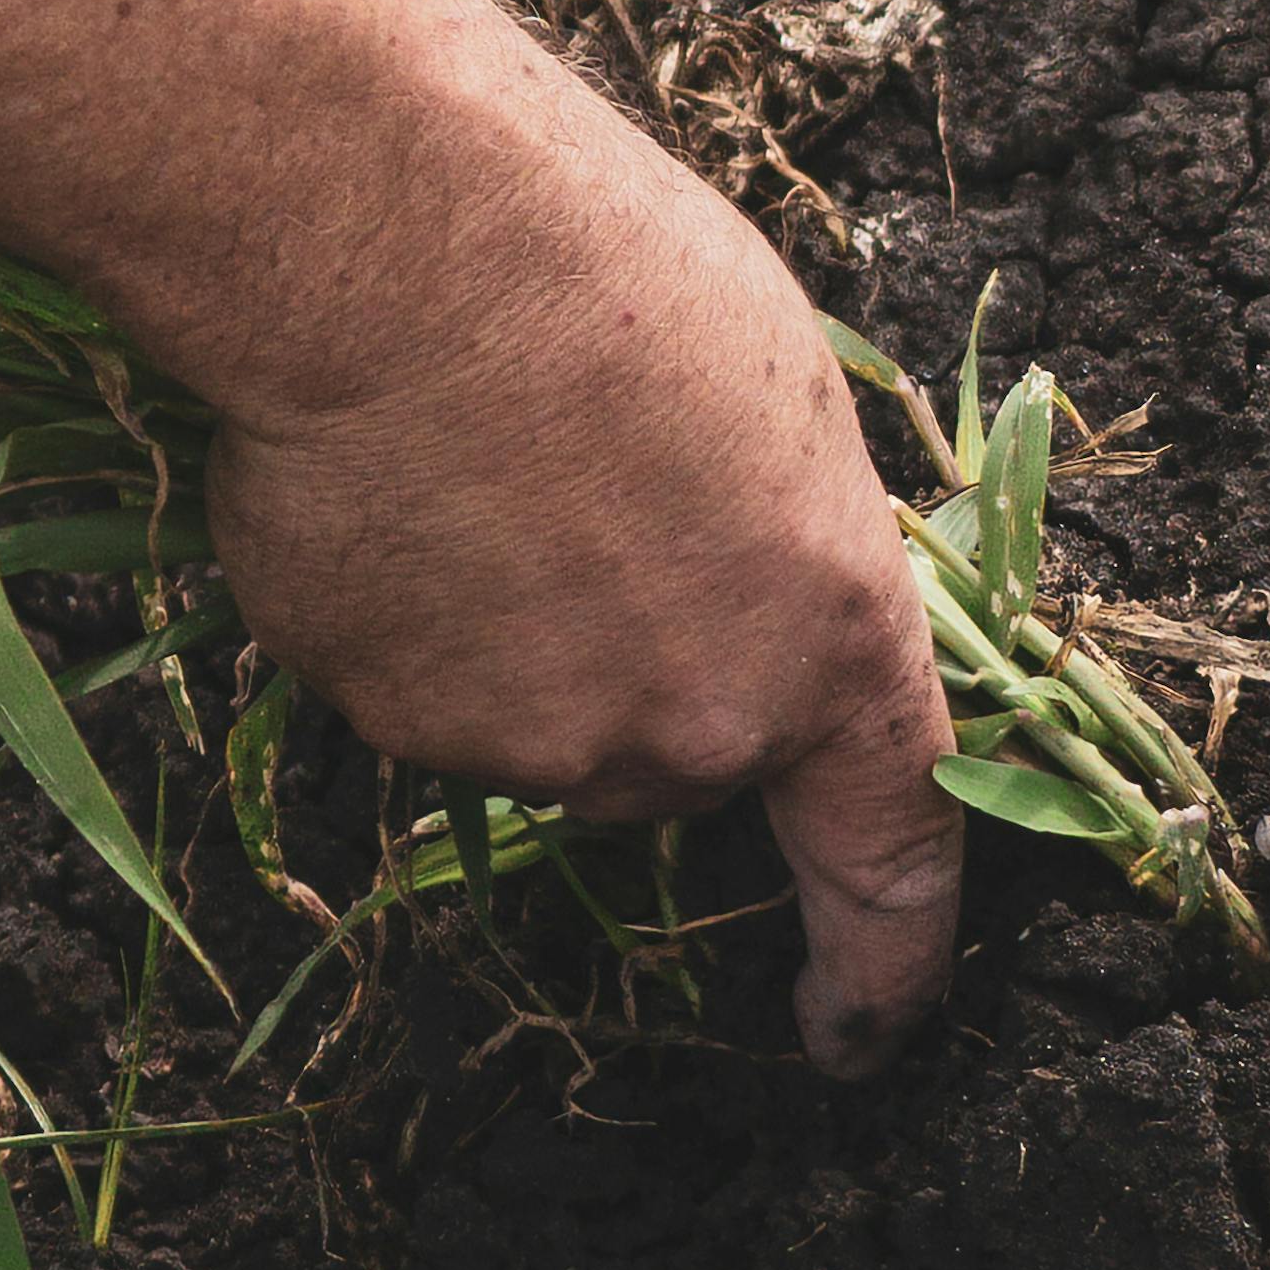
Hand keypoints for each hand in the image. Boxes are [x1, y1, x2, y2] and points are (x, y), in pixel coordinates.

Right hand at [193, 0, 963, 1075]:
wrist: (398, 241)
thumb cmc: (605, 266)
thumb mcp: (773, 393)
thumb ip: (771, 547)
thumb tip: (721, 588)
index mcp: (825, 640)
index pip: (888, 849)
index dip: (884, 959)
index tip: (859, 1028)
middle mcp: (691, 728)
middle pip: (667, 749)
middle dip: (631, 654)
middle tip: (573, 487)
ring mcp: (531, 741)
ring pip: (524, 716)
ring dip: (501, 622)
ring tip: (469, 449)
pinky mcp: (387, 722)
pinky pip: (402, 681)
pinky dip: (392, 604)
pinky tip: (381, 480)